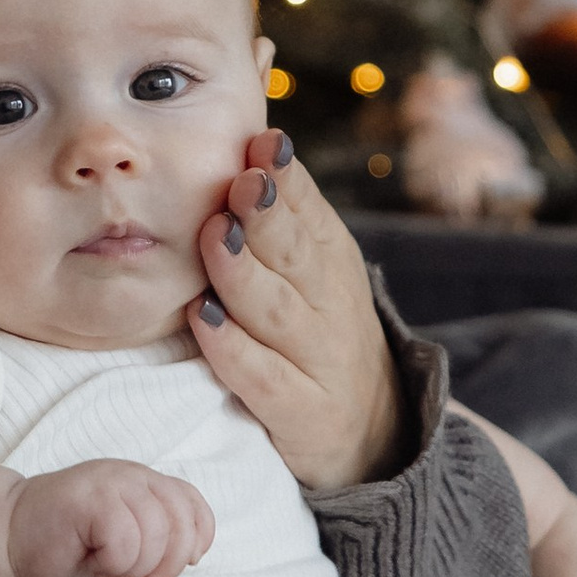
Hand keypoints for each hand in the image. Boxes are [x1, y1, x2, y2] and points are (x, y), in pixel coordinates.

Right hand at [7, 459, 214, 576]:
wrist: (6, 537)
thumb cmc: (63, 546)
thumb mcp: (123, 542)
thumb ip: (158, 538)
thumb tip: (191, 554)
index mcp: (143, 481)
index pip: (192, 504)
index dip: (196, 539)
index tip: (174, 568)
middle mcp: (131, 474)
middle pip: (181, 522)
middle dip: (170, 563)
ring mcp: (111, 481)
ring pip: (155, 536)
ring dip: (133, 565)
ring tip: (104, 562)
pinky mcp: (91, 497)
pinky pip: (125, 542)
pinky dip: (112, 563)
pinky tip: (89, 557)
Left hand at [192, 122, 406, 491]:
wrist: (373, 432)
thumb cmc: (318, 331)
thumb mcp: (314, 270)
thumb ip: (282, 216)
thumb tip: (246, 145)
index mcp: (333, 262)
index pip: (311, 214)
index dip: (287, 180)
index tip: (263, 144)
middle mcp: (331, 307)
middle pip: (296, 256)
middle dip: (268, 216)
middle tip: (242, 181)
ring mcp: (318, 361)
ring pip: (276, 312)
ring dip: (244, 272)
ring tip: (215, 237)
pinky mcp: (301, 413)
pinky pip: (264, 379)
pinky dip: (233, 349)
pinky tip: (203, 319)